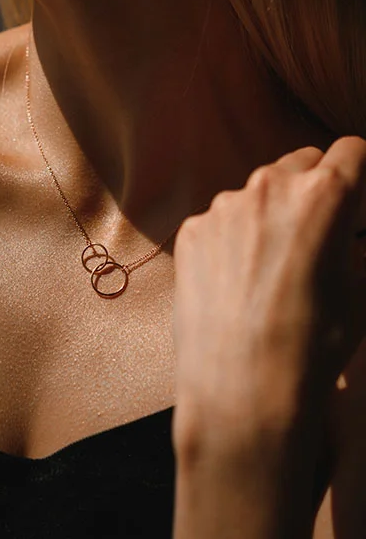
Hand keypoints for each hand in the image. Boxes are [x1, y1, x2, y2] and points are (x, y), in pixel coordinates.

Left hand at [171, 136, 365, 447]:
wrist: (243, 389)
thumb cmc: (316, 344)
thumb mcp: (361, 290)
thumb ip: (355, 246)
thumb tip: (348, 238)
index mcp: (323, 194)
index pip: (351, 151)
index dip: (360, 171)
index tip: (358, 194)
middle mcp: (269, 185)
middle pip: (302, 162)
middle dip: (314, 187)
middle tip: (318, 232)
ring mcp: (223, 205)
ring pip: (258, 191)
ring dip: (272, 212)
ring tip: (274, 267)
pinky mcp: (192, 229)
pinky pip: (223, 220)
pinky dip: (235, 238)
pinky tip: (238, 281)